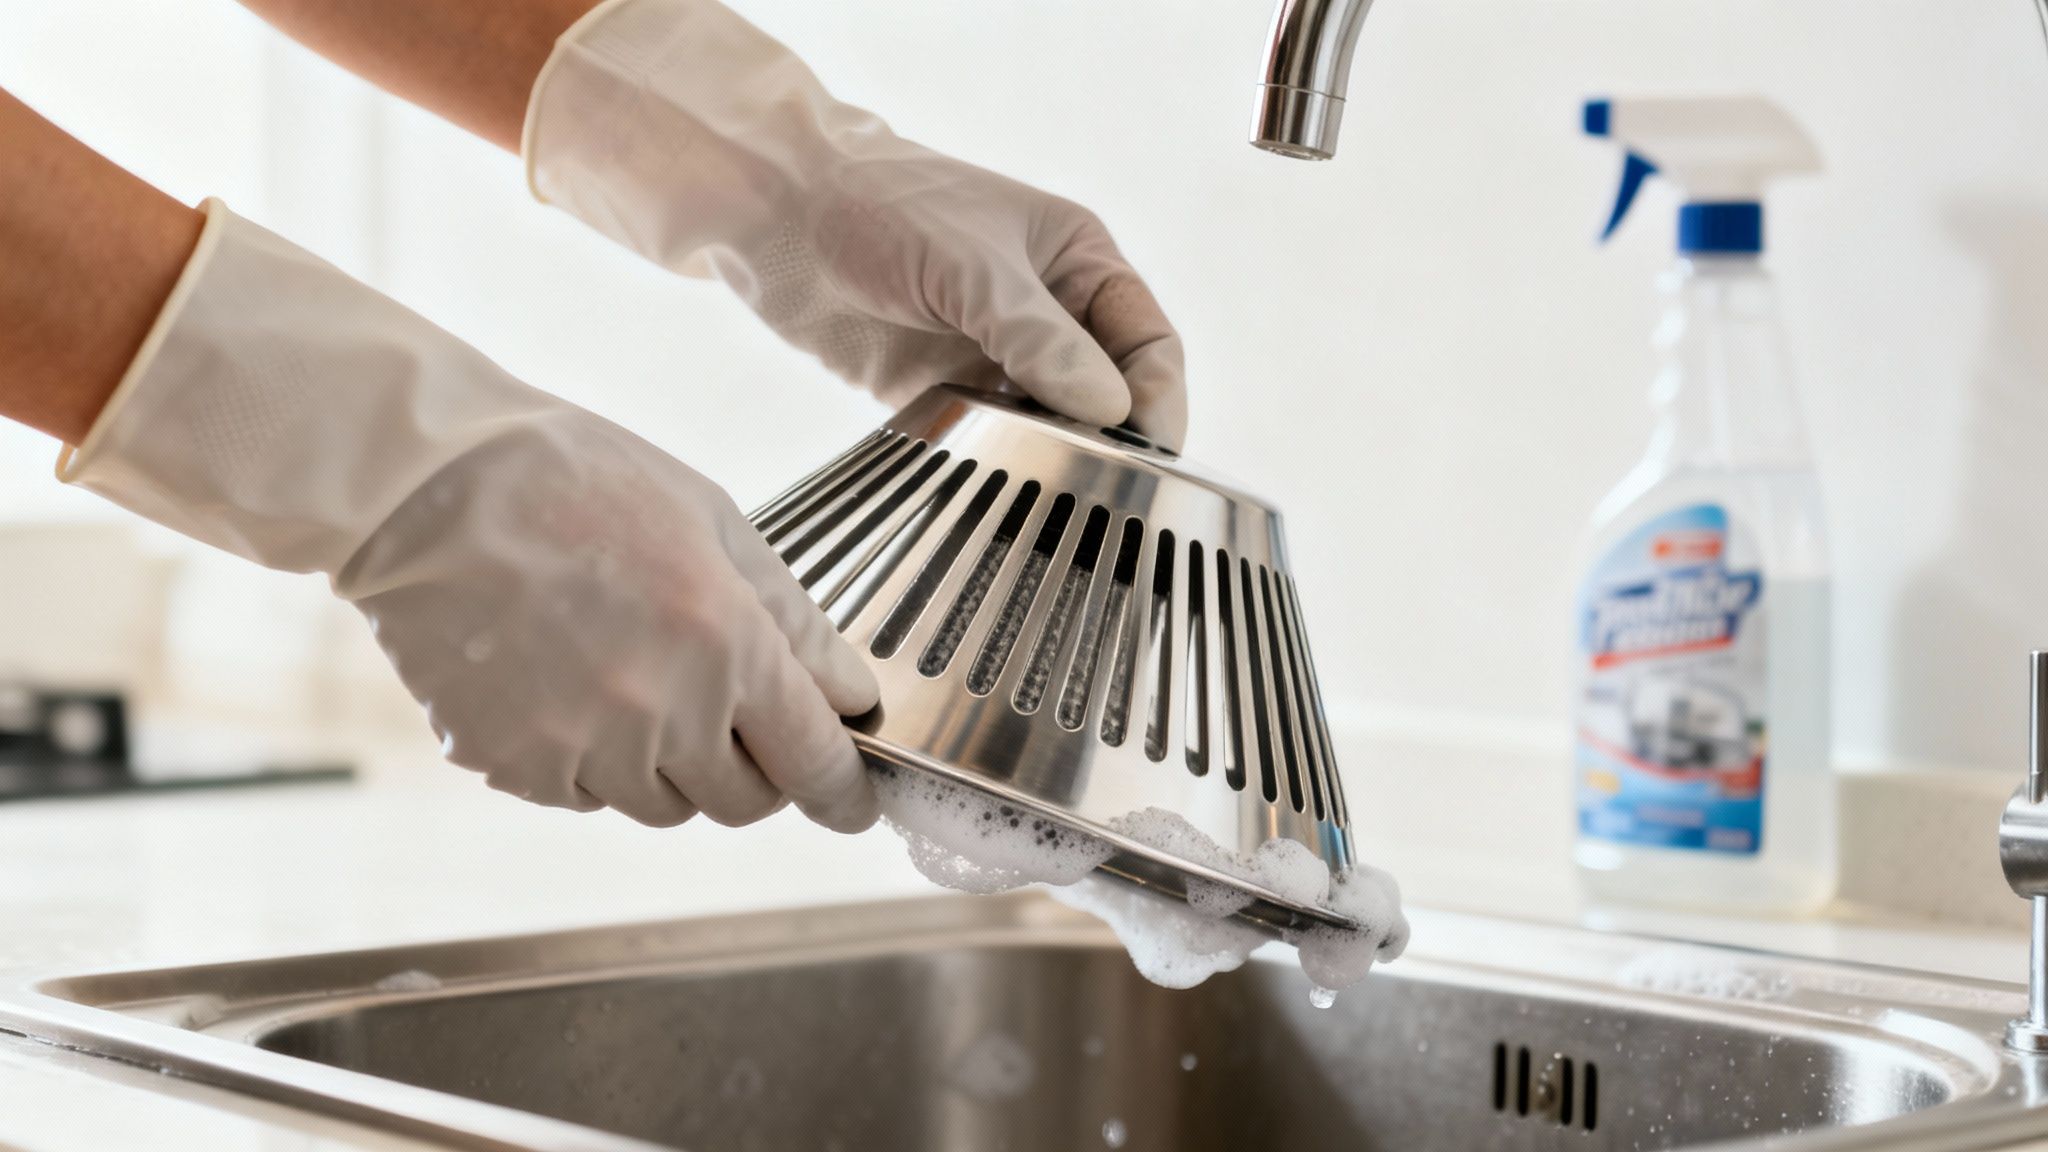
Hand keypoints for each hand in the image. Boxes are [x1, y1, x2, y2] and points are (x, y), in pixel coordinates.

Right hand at [349, 410, 880, 829]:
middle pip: (743, 802)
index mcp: (725, 642)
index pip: (812, 760)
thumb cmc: (578, 481)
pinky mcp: (511, 766)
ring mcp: (580, 747)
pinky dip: (594, 762)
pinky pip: (584, 795)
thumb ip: (795, 620)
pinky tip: (568, 683)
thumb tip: (853, 695)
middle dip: (757, 770)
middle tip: (735, 712)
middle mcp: (660, 711)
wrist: (425, 487)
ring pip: (662, 806)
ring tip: (633, 673)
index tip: (852, 803)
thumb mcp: (714, 522)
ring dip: (672, 765)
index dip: (843, 793)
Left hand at [525, 0, 1186, 447]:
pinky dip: (997, 465)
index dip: (1157, 397)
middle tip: (1103, 485)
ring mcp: (994, 357)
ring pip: (1050, 427)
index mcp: (1077, 263)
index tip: (1148, 447)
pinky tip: (995, 481)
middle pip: (1106, 395)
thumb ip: (1041, 339)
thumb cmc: (884, 205)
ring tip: (1050, 489)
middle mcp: (1046, 314)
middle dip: (1110, 441)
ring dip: (1053, 459)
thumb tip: (1111, 409)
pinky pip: (989, 441)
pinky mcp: (942, 394)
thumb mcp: (975, 266)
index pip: (1147, 343)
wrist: (776, 214)